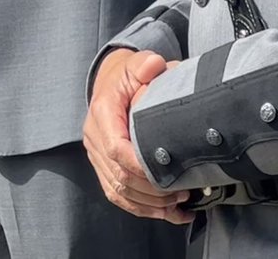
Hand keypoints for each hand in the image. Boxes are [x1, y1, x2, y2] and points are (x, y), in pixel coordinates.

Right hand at [83, 49, 193, 224]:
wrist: (109, 83)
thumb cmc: (126, 76)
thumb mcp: (135, 64)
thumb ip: (145, 65)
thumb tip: (155, 66)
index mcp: (102, 114)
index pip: (116, 149)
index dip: (140, 167)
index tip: (168, 175)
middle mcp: (94, 138)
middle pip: (119, 176)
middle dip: (152, 190)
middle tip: (183, 192)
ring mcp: (96, 155)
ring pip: (119, 191)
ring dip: (149, 204)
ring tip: (179, 205)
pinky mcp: (102, 166)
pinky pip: (117, 195)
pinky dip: (142, 208)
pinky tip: (168, 214)